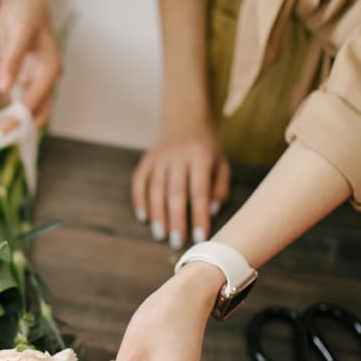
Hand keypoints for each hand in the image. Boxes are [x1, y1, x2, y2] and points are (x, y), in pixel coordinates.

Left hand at [0, 0, 61, 126]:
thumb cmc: (27, 11)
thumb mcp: (20, 33)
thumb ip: (12, 62)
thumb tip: (3, 90)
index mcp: (50, 70)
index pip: (37, 102)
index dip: (20, 118)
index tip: (4, 131)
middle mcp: (42, 78)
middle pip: (34, 111)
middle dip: (14, 121)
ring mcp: (29, 77)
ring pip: (12, 99)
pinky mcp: (15, 73)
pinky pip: (1, 86)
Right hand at [132, 124, 231, 248]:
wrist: (185, 118)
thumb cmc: (206, 149)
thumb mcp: (221, 164)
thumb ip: (220, 188)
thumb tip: (211, 212)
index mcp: (200, 156)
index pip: (199, 191)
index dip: (199, 215)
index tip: (200, 237)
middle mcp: (178, 155)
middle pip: (175, 192)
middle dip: (175, 219)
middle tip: (176, 242)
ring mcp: (159, 156)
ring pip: (156, 188)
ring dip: (157, 214)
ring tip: (160, 235)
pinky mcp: (146, 158)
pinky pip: (139, 181)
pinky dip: (139, 200)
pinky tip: (144, 217)